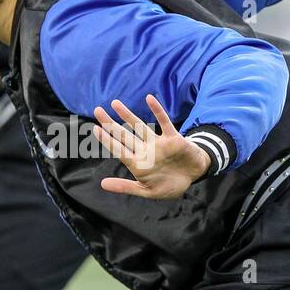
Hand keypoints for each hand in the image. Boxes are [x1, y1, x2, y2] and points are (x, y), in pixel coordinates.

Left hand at [92, 94, 209, 199]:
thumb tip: (102, 184)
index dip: (107, 140)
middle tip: (97, 111)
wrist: (194, 177)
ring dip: (127, 114)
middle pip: (124, 135)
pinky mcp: (173, 138)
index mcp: (138, 164)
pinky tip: (149, 99)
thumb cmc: (170, 185)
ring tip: (114, 103)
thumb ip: (126, 187)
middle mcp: (145, 151)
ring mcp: (158, 143)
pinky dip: (157, 110)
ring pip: (139, 126)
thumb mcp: (147, 191)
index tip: (95, 129)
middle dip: (110, 124)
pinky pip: (164, 122)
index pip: (119, 150)